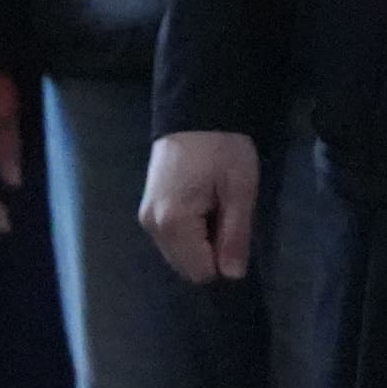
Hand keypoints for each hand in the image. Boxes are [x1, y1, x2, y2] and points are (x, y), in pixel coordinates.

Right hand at [140, 130, 262, 281]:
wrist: (197, 112)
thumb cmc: (223, 148)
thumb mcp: (240, 190)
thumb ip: (235, 235)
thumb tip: (233, 276)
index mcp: (173, 223)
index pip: (199, 271)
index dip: (224, 262)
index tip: (237, 235)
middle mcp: (152, 227)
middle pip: (186, 267)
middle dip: (211, 253)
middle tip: (227, 216)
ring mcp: (146, 219)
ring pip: (179, 254)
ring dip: (202, 243)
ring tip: (216, 208)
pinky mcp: (148, 210)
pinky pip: (172, 239)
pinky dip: (191, 234)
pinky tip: (204, 206)